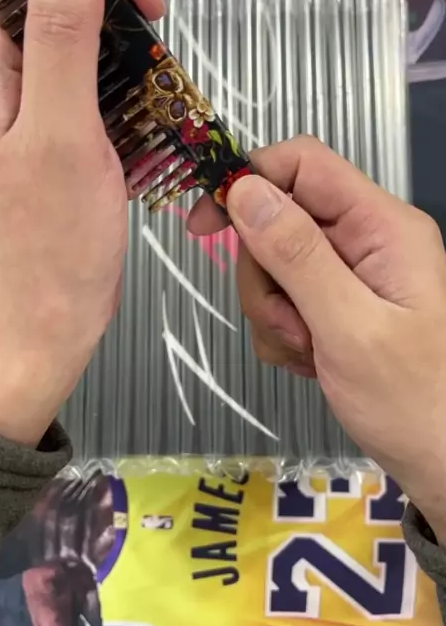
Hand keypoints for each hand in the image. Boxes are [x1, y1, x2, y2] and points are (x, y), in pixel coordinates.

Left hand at [0, 0, 163, 446]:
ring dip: (128, 65)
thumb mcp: (59, 134)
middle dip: (113, 12)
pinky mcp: (60, 160)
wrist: (35, 341)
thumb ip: (62, 36)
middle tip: (161, 40)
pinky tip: (152, 132)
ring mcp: (33, 128)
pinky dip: (129, 110)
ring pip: (81, 62)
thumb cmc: (45, 250)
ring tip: (164, 93)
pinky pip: (95, 110)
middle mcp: (3, 94)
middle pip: (54, 13)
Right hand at [189, 137, 445, 542]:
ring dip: (273, 312)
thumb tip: (245, 190)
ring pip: (274, 265)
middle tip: (290, 324)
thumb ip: (297, 255)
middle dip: (264, 275)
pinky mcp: (338, 305)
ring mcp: (352, 274)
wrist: (443, 462)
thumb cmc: (414, 402)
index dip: (247, 181)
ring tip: (307, 350)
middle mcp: (366, 239)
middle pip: (278, 219)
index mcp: (381, 226)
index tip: (204, 225)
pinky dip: (283, 332)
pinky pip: (284, 300)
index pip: (302, 164)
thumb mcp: (350, 328)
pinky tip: (309, 361)